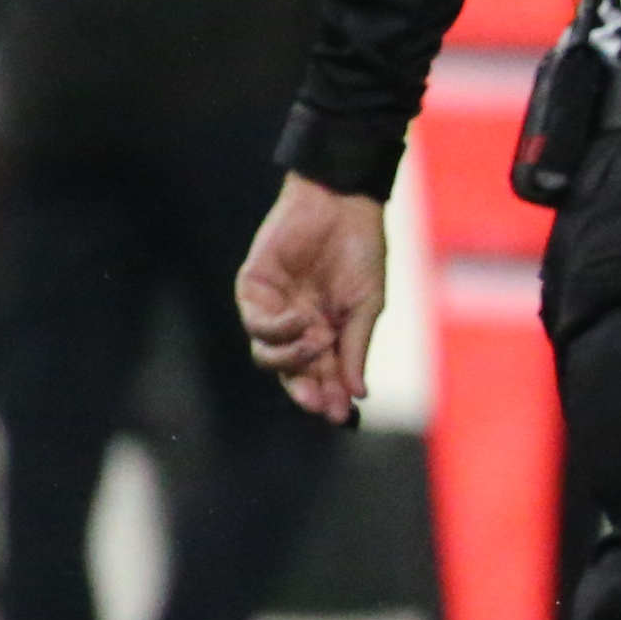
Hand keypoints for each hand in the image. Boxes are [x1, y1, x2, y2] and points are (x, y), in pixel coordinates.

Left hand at [237, 172, 388, 423]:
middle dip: (305, 390)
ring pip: (266, 355)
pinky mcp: (253, 287)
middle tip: (321, 403)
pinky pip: (257, 323)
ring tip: (317, 343)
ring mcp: (272, 308)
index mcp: (325, 331)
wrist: (342, 203)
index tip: (341, 415)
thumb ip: (356, 348)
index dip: (329, 396)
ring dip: (292, 359)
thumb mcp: (367, 305)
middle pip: (290, 372)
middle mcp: (295, 326)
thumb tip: (359, 393)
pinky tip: (303, 319)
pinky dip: (278, 329)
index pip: (321, 375)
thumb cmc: (361, 250)